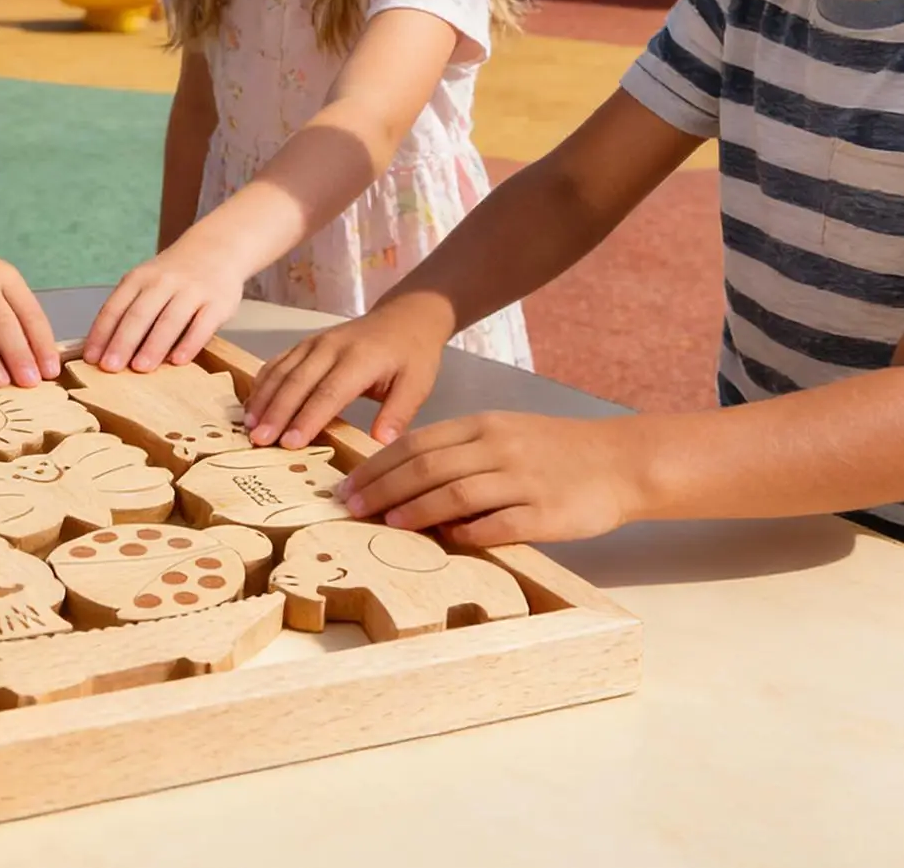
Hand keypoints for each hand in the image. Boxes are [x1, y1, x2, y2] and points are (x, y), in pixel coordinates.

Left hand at [83, 239, 243, 371]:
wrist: (217, 247)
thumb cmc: (174, 275)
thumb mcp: (146, 281)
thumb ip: (130, 308)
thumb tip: (106, 350)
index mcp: (139, 278)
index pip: (115, 307)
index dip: (101, 333)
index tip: (91, 358)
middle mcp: (164, 282)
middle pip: (139, 314)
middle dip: (122, 342)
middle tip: (110, 367)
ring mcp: (192, 291)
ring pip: (169, 320)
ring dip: (152, 346)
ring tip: (139, 368)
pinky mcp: (218, 303)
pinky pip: (202, 326)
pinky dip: (189, 344)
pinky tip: (178, 361)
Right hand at [244, 308, 445, 448]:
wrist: (405, 316)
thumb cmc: (412, 355)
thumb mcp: (417, 384)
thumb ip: (398, 414)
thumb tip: (381, 444)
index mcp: (360, 359)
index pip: (329, 392)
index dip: (308, 418)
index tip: (291, 443)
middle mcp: (331, 347)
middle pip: (298, 382)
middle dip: (276, 413)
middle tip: (259, 441)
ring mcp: (314, 342)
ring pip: (282, 371)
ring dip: (263, 399)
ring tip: (249, 426)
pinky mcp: (305, 343)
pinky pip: (278, 361)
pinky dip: (263, 383)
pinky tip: (252, 404)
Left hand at [336, 412, 645, 546]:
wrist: (618, 461)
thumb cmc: (552, 451)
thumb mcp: (502, 435)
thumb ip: (459, 452)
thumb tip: (406, 481)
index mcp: (482, 426)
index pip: (415, 444)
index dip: (377, 466)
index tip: (347, 485)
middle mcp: (497, 448)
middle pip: (426, 467)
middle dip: (382, 489)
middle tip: (351, 508)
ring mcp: (521, 480)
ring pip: (455, 493)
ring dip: (415, 510)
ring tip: (386, 524)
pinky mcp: (546, 513)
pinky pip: (498, 524)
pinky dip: (469, 533)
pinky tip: (448, 541)